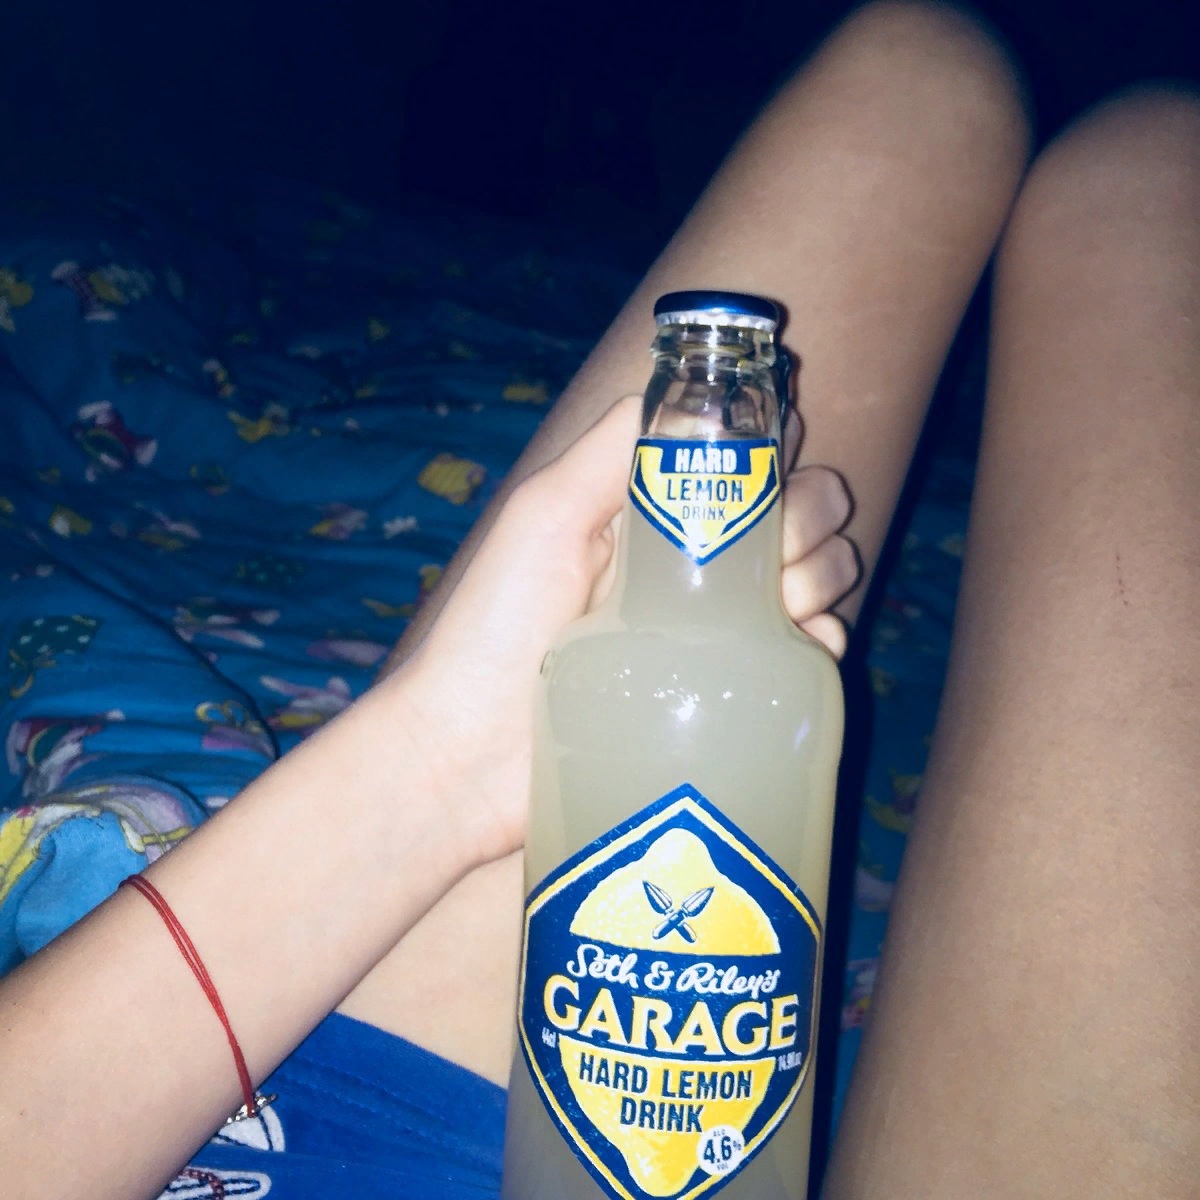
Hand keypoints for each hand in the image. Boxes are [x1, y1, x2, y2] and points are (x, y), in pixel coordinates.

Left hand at [398, 396, 858, 861]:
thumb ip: (610, 450)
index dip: (773, 453)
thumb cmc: (496, 627)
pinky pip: (804, 657)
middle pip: (796, 512)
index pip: (744, 460)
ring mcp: (712, 631)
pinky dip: (820, 640)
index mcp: (651, 512)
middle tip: (776, 552)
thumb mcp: (544, 514)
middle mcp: (690, 565)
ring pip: (814, 574)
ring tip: (781, 603)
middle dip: (805, 516)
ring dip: (820, 571)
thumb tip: (693, 395)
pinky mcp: (725, 692)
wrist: (473, 757)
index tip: (770, 471)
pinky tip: (801, 643)